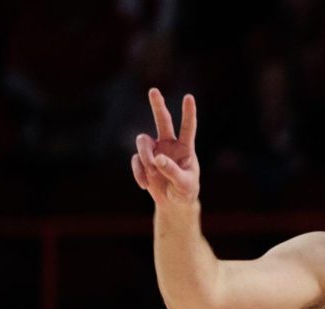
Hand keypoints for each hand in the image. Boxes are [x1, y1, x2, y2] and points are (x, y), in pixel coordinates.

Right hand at [132, 87, 199, 206]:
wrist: (174, 203)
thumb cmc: (185, 191)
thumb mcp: (184, 185)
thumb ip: (173, 172)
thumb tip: (158, 158)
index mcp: (185, 148)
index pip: (188, 128)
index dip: (188, 113)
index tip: (189, 97)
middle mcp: (169, 144)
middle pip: (163, 121)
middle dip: (158, 106)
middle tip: (154, 90)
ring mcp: (155, 150)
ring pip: (143, 141)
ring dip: (145, 156)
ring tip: (152, 172)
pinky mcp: (143, 160)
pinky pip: (136, 160)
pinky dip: (139, 172)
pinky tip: (145, 185)